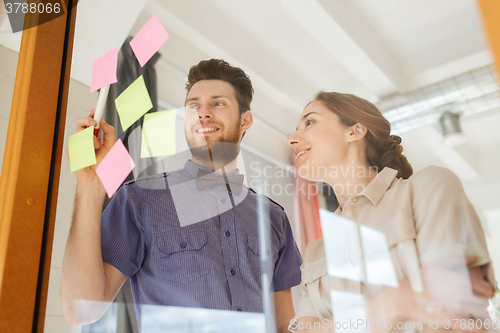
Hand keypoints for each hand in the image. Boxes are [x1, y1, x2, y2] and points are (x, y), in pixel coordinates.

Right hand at [67, 109, 115, 184]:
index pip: (91, 122)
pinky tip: (88, 157)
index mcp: (95, 136)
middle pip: (80, 122)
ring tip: (96, 149)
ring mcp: (77, 145)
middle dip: (87, 120)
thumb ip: (109, 133)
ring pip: (80, 133)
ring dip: (91, 140)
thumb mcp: (112, 146)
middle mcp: (85, 139)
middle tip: (94, 124)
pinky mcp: (71, 152)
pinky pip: (76, 145)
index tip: (96, 109)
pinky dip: (85, 150)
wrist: (98, 178)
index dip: (92, 114)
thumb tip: (103, 122)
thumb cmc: (104, 165)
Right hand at [365, 255, 492, 332]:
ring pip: (481, 314)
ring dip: (484, 314)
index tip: (487, 292)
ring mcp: (455, 308)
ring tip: (480, 313)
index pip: (484, 287)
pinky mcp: (451, 321)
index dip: (488, 290)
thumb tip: (474, 257)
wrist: (404, 297)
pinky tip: (478, 325)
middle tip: (484, 303)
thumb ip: (456, 260)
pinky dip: (479, 327)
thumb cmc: (419, 281)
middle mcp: (459, 293)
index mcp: (457, 279)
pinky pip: (474, 327)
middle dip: (487, 303)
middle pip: (485, 301)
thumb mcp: (434, 264)